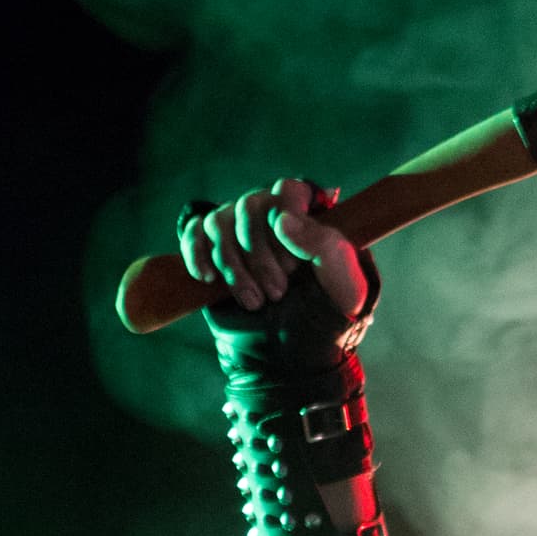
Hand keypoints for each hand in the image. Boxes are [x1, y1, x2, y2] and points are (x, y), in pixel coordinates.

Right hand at [178, 177, 369, 320]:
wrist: (300, 346)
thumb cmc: (329, 307)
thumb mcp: (342, 279)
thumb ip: (321, 244)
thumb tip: (280, 219)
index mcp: (304, 211)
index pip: (287, 190)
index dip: (287, 222)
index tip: (295, 263)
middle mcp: (268, 212)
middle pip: (248, 207)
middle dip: (260, 255)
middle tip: (278, 292)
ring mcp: (238, 229)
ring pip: (219, 222)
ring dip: (233, 266)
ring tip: (254, 302)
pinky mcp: (213, 248)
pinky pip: (194, 233)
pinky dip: (197, 254)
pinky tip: (209, 278)